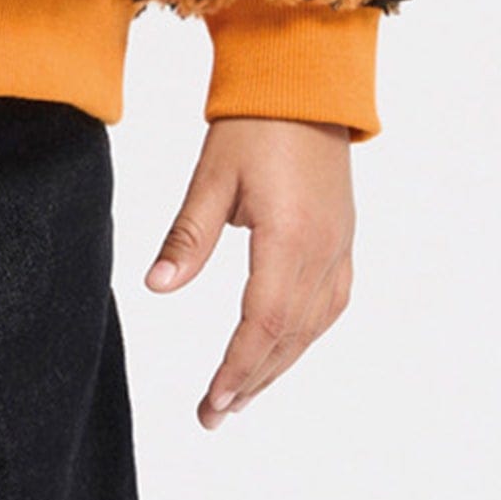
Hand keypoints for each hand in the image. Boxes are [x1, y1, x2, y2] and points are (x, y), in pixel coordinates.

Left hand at [143, 118, 355, 429]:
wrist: (305, 84)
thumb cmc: (254, 124)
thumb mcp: (211, 178)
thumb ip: (187, 237)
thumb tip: (157, 286)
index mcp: (290, 238)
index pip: (262, 323)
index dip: (236, 368)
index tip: (211, 401)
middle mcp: (324, 251)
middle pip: (288, 337)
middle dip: (250, 381)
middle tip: (212, 415)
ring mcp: (339, 248)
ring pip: (312, 327)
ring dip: (276, 366)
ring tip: (240, 396)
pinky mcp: (342, 240)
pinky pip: (329, 305)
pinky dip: (302, 336)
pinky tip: (282, 351)